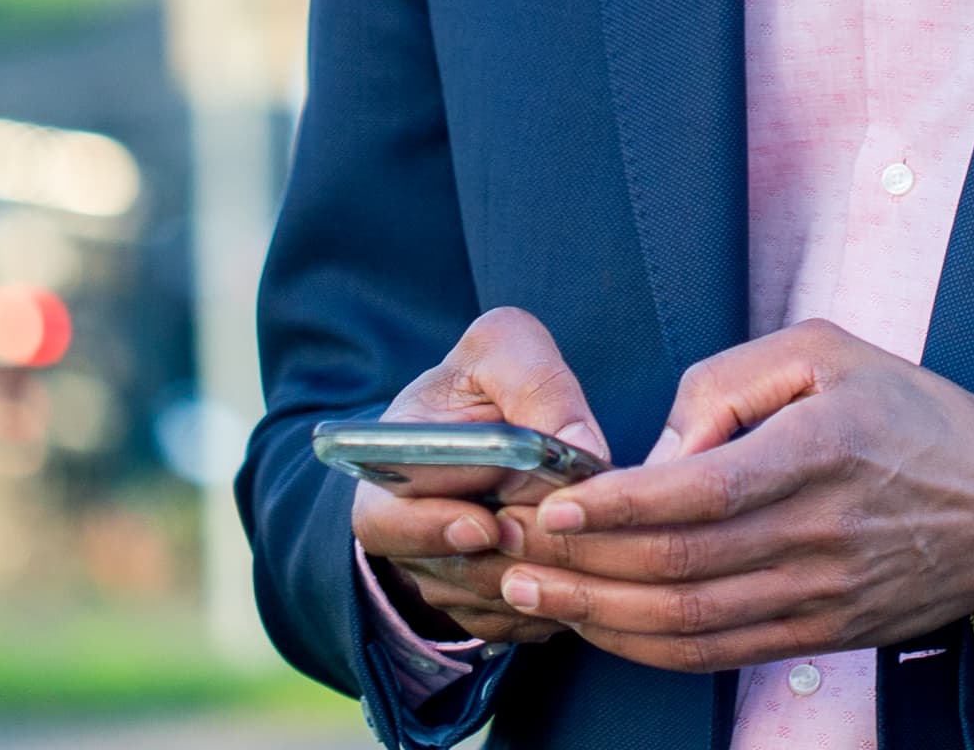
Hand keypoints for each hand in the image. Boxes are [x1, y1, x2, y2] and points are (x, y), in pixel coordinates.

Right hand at [349, 306, 608, 645]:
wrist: (487, 423)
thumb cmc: (487, 381)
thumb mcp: (502, 350)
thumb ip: (534, 382)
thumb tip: (582, 445)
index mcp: (386, 473)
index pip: (387, 522)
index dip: (434, 529)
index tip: (483, 526)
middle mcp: (407, 537)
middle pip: (452, 575)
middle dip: (510, 556)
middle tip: (554, 535)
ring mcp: (443, 578)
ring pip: (494, 602)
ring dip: (542, 578)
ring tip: (584, 546)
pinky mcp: (484, 606)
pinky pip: (520, 623)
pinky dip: (555, 602)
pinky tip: (587, 570)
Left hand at [485, 320, 973, 674]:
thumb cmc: (912, 414)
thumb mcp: (829, 351)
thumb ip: (731, 381)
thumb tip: (660, 451)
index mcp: (820, 449)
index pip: (701, 491)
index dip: (617, 503)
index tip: (556, 501)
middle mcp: (819, 530)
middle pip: (680, 566)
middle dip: (583, 565)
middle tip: (515, 551)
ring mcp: (821, 593)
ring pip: (689, 623)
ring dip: (600, 614)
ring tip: (537, 593)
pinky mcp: (821, 634)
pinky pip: (718, 655)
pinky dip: (648, 648)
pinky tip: (603, 626)